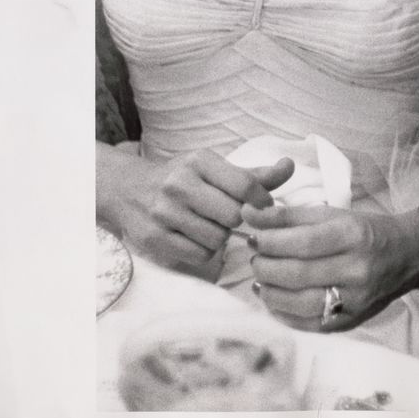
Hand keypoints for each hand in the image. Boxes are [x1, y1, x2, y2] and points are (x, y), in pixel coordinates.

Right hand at [98, 145, 294, 270]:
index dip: (262, 202)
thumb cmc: (183, 178)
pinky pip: (199, 255)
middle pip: (233, 216)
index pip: (246, 184)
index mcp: (200, 161)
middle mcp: (180, 184)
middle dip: (238, 221)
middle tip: (232, 218)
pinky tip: (196, 238)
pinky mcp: (155, 238)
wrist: (129, 189)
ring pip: (217, 239)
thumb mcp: (215, 169)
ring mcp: (165, 212)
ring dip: (221, 238)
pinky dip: (205, 252)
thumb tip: (290, 166)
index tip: (265, 208)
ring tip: (210, 226)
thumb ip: (254, 174)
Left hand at [242, 201, 418, 332]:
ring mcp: (355, 299)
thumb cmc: (366, 230)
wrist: (407, 255)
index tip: (252, 236)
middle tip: (254, 258)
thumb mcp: (334, 214)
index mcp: (353, 235)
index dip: (270, 241)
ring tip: (260, 279)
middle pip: (298, 273)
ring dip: (271, 292)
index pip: (302, 242)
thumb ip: (290, 215)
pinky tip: (274, 299)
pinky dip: (284, 313)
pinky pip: (310, 324)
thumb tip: (249, 213)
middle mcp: (356, 269)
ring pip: (301, 303)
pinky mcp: (352, 321)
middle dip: (266, 266)